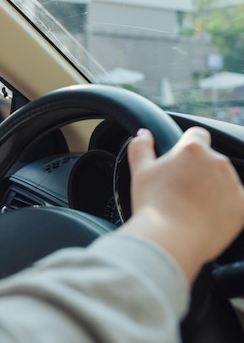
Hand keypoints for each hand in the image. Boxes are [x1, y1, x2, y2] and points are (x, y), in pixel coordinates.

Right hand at [121, 127, 243, 283]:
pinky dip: (223, 208)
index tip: (179, 161)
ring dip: (212, 188)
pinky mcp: (243, 208)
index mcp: (193, 149)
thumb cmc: (153, 204)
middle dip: (198, 170)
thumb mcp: (140, 171)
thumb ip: (141, 147)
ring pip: (223, 181)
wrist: (170, 239)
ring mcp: (233, 185)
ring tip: (190, 207)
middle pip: (210, 159)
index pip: (197, 134)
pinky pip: (234, 203)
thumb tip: (143, 134)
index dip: (186, 145)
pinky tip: (204, 218)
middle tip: (178, 190)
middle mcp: (218, 162)